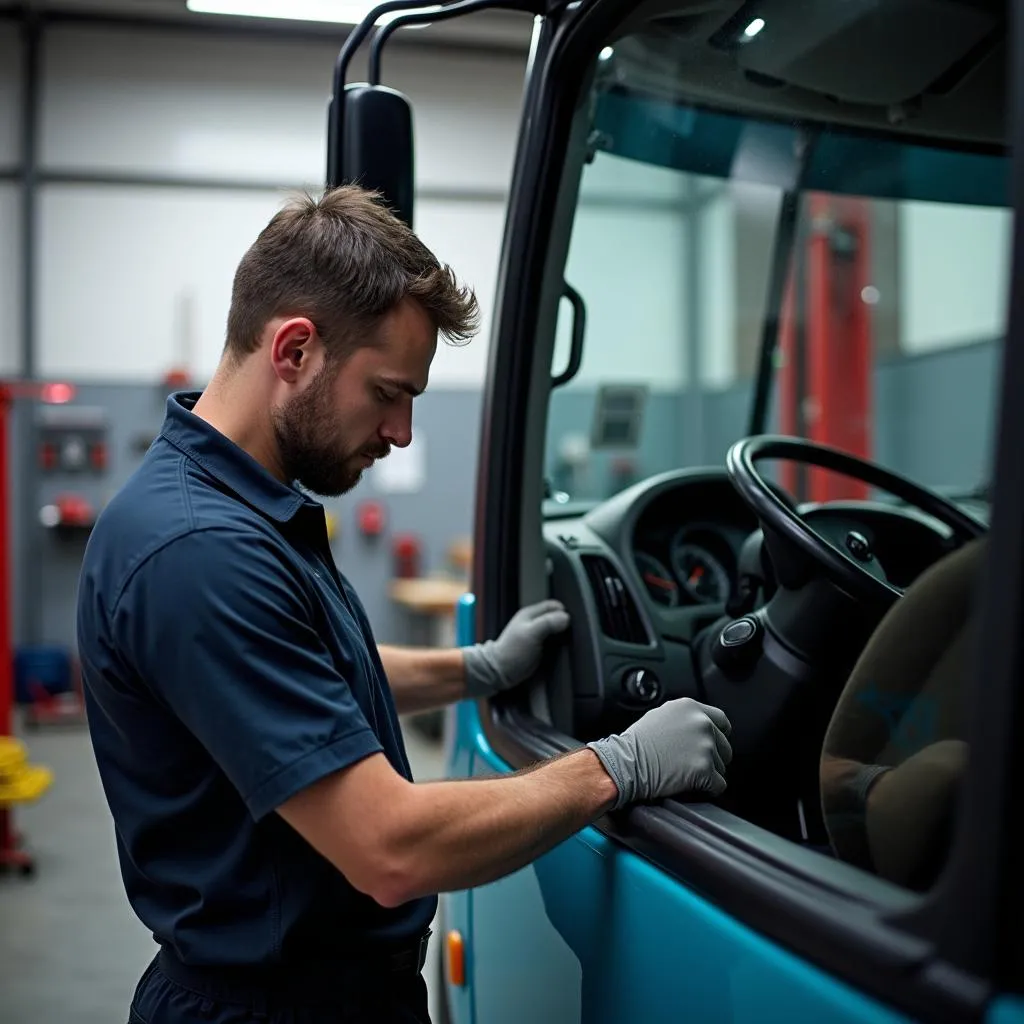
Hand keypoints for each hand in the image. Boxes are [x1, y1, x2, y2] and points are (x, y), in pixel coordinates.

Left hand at [462, 600, 569, 698]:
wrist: (501, 671)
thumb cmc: (512, 652)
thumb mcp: (531, 633)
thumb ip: (548, 623)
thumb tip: (566, 617)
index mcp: (531, 613)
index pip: (554, 605)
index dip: (564, 612)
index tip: (569, 623)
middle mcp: (535, 622)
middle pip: (557, 617)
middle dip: (565, 624)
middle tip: (569, 634)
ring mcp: (538, 635)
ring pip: (557, 630)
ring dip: (563, 635)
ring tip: (566, 642)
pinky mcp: (540, 647)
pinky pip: (555, 642)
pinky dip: (560, 645)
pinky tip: (561, 650)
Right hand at [587, 697, 732, 808]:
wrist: (626, 763)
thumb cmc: (635, 743)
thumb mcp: (661, 716)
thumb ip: (684, 718)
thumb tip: (696, 727)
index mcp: (691, 708)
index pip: (721, 721)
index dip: (718, 735)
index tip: (713, 744)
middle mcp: (702, 723)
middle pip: (724, 746)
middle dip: (713, 757)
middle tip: (694, 764)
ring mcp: (705, 746)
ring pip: (721, 767)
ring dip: (708, 773)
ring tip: (686, 774)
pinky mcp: (705, 769)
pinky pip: (718, 785)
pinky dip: (708, 789)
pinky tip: (693, 787)